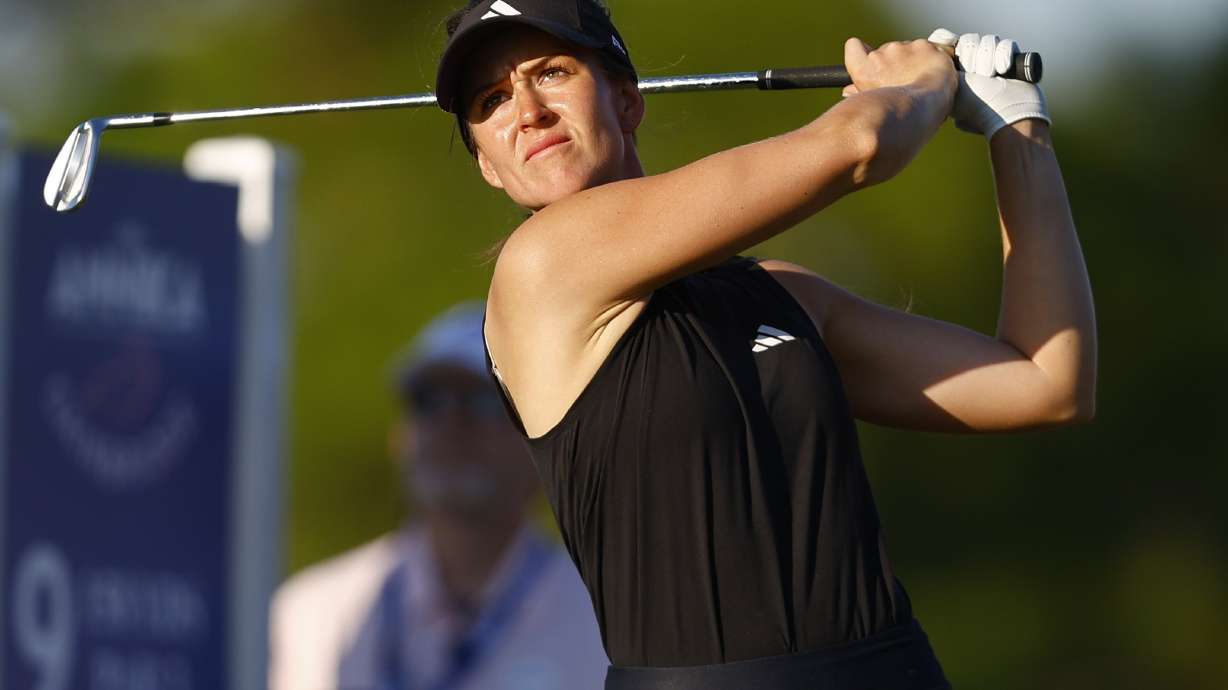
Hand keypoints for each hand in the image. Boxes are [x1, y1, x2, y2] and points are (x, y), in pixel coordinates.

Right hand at [842, 37, 956, 104]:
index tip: (871, 59)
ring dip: (917, 60)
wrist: (922, 108)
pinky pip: (932, 47)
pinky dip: (937, 57)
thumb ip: (859, 92)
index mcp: (865, 70)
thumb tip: (848, 90)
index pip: (854, 47)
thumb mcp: (873, 104)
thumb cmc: (895, 114)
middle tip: (908, 81)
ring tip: (925, 81)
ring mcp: (903, 48)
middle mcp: (881, 55)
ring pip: (910, 49)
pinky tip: (939, 72)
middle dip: (897, 62)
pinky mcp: (924, 46)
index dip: (862, 50)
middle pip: (888, 51)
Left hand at [928, 28, 1050, 138]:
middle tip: (975, 72)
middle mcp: (973, 65)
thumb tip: (930, 60)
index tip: (951, 45)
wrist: (1007, 115)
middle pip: (970, 41)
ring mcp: (993, 62)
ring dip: (988, 56)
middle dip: (972, 54)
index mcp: (956, 72)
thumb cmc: (975, 106)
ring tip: (989, 74)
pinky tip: (1003, 69)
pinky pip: (1006, 45)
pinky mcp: (1012, 60)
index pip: (951, 44)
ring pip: (988, 41)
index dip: (951, 42)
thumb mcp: (950, 91)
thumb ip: (938, 76)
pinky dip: (1004, 54)